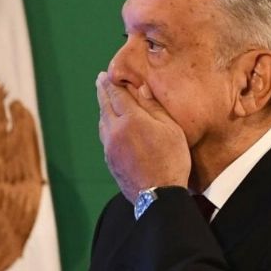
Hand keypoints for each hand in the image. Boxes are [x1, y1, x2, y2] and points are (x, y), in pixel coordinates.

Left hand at [96, 71, 190, 202]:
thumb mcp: (171, 130)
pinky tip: (109, 125)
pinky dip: (105, 125)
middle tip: (100, 81)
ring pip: (103, 122)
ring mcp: (110, 147)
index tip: (106, 75)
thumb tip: (141, 89)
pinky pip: (105, 136)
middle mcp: (115, 131)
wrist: (158, 195)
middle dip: (102, 91)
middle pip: (105, 106)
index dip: (111, 84)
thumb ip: (154, 108)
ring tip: (104, 101)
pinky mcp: (109, 161)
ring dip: (103, 108)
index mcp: (131, 120)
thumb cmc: (171, 160)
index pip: (117, 95)